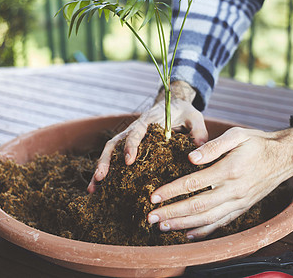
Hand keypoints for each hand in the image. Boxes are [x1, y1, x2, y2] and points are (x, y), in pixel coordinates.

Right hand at [87, 82, 205, 192]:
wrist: (173, 103)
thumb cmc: (184, 112)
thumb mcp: (195, 117)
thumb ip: (198, 131)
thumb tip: (198, 150)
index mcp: (150, 120)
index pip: (137, 131)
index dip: (131, 145)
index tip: (129, 161)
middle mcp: (134, 128)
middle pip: (114, 142)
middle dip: (106, 160)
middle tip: (100, 178)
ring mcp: (128, 136)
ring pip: (109, 151)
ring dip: (100, 168)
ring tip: (93, 188)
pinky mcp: (128, 145)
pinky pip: (113, 156)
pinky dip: (105, 170)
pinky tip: (99, 187)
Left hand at [147, 125, 292, 239]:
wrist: (284, 157)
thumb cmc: (257, 143)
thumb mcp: (237, 135)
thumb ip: (213, 146)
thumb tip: (190, 158)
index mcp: (229, 170)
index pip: (194, 183)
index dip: (171, 191)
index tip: (153, 196)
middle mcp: (234, 190)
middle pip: (197, 206)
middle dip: (172, 213)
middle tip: (151, 218)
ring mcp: (239, 202)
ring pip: (207, 218)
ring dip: (183, 225)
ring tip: (163, 227)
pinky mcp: (242, 208)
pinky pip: (221, 223)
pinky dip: (204, 231)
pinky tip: (189, 235)